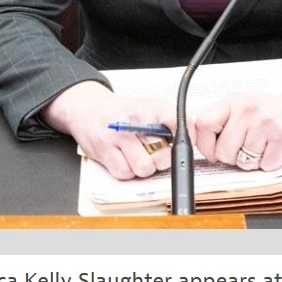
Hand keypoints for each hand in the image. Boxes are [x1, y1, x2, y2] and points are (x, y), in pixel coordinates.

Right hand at [41, 81, 180, 179]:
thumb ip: (173, 123)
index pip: (178, 122)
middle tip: (155, 152)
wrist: (90, 109)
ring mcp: (118, 137)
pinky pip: (126, 173)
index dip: (186, 138)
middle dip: (162, 159)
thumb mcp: (152, 108)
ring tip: (139, 155)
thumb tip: (191, 141)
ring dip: (144, 167)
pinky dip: (128, 171)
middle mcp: (135, 121)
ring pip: (145, 168)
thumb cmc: (124, 113)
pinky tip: (125, 158)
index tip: (185, 143)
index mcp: (152, 108)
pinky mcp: (104, 151)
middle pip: (164, 155)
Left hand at [193, 81, 281, 171]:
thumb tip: (197, 142)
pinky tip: (277, 148)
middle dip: (233, 158)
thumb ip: (224, 122)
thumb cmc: (275, 112)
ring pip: (244, 161)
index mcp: (235, 101)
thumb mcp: (245, 108)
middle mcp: (249, 109)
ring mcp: (267, 123)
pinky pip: (265, 165)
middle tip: (246, 148)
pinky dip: (271, 163)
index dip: (205, 144)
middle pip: (223, 150)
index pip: (203, 124)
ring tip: (265, 145)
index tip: (213, 150)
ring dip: (254, 161)